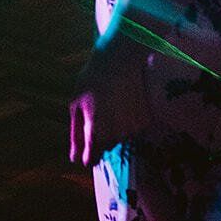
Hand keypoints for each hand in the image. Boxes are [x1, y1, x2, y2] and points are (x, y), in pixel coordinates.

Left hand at [68, 32, 152, 165]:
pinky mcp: (145, 122)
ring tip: (109, 104)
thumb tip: (75, 159)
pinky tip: (122, 103)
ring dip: (113, 128)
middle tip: (97, 113)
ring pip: (120, 138)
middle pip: (105, 147)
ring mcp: (133, 129)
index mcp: (96, 130)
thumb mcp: (76, 105)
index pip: (92, 157)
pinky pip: (133, 129)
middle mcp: (117, 134)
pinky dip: (127, 121)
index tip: (86, 153)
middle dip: (99, 137)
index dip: (87, 156)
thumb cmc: (92, 82)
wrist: (120, 61)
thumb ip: (76, 135)